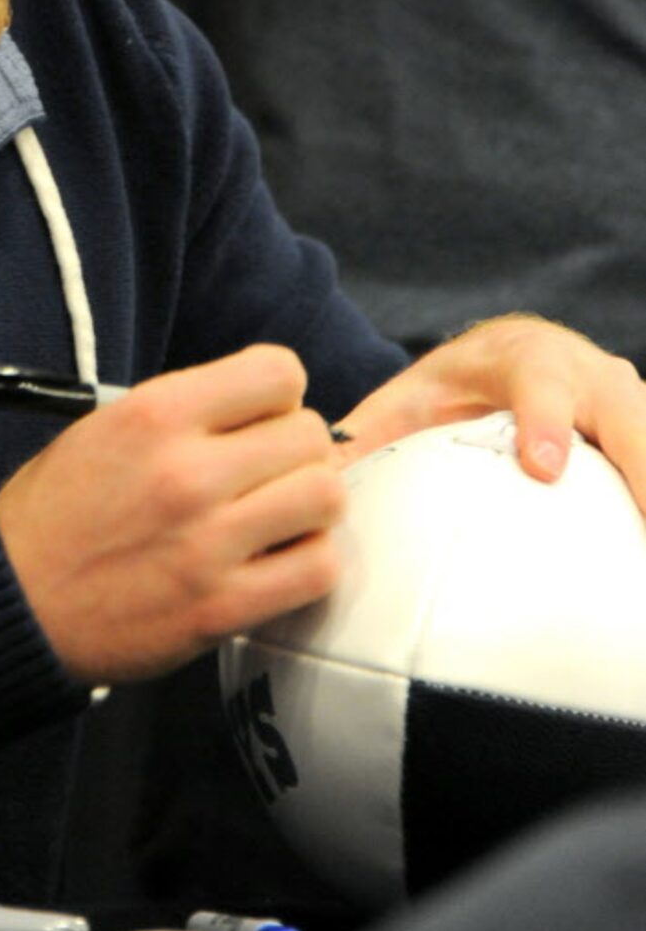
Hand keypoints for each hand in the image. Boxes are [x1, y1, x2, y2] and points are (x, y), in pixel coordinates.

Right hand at [0, 345, 345, 684]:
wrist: (13, 604)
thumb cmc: (58, 512)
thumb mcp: (107, 428)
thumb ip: (189, 414)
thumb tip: (273, 414)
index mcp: (155, 413)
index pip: (278, 372)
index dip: (279, 396)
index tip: (261, 419)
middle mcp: (186, 471)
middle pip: (311, 435)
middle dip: (297, 452)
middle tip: (267, 476)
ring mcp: (207, 543)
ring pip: (326, 496)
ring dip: (311, 507)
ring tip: (277, 519)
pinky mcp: (220, 608)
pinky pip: (317, 569)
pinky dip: (310, 563)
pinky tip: (277, 562)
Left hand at [337, 314, 645, 509]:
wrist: (507, 354)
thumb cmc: (451, 388)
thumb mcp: (408, 401)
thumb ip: (368, 440)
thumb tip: (318, 488)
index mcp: (524, 359)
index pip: (539, 381)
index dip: (544, 421)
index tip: (542, 467)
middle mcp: (589, 375)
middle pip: (627, 412)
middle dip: (642, 464)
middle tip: (644, 521)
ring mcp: (630, 405)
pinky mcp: (645, 433)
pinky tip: (644, 576)